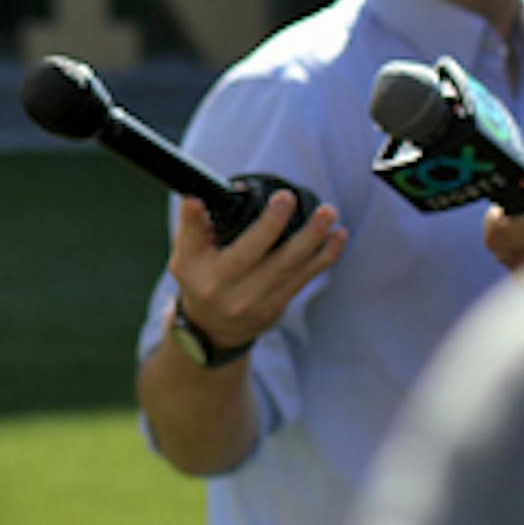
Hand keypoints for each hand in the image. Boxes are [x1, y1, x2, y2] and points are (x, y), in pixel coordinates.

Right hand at [168, 189, 345, 349]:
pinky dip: (323, 256)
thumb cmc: (202, 276)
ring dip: (311, 238)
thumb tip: (201, 197)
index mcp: (198, 272)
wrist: (214, 328)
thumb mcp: (186, 254)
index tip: (197, 200)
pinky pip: (303, 277)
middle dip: (271, 225)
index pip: (195, 242)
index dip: (198, 222)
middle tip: (287, 197)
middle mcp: (224, 289)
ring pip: (285, 266)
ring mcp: (253, 301)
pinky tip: (338, 236)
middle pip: (249, 255)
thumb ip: (193, 226)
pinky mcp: (276, 306)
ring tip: (327, 213)